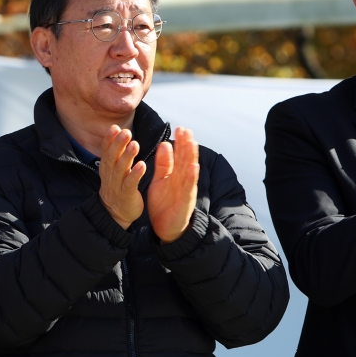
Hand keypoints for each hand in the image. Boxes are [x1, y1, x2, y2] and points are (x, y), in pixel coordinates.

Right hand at [98, 125, 146, 229]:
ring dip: (127, 156)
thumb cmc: (118, 187)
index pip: (106, 151)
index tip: (115, 127)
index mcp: (107, 168)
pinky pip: (130, 184)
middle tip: (126, 132)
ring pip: (121, 169)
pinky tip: (142, 165)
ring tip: (135, 144)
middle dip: (118, 144)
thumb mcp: (114, 170)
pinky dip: (135, 174)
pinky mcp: (126, 195)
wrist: (116, 214)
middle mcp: (110, 175)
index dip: (109, 139)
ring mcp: (117, 186)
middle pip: (112, 158)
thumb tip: (120, 131)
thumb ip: (117, 153)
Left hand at [147, 126, 199, 242]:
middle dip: (186, 145)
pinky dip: (192, 177)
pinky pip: (189, 188)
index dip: (181, 142)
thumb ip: (164, 163)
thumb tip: (165, 143)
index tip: (179, 128)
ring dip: (192, 157)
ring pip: (190, 171)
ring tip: (192, 142)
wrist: (165, 228)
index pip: (180, 155)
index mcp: (177, 174)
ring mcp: (186, 190)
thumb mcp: (161, 180)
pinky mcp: (186, 202)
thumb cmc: (164, 203)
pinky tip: (194, 167)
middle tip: (186, 129)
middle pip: (186, 159)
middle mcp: (184, 180)